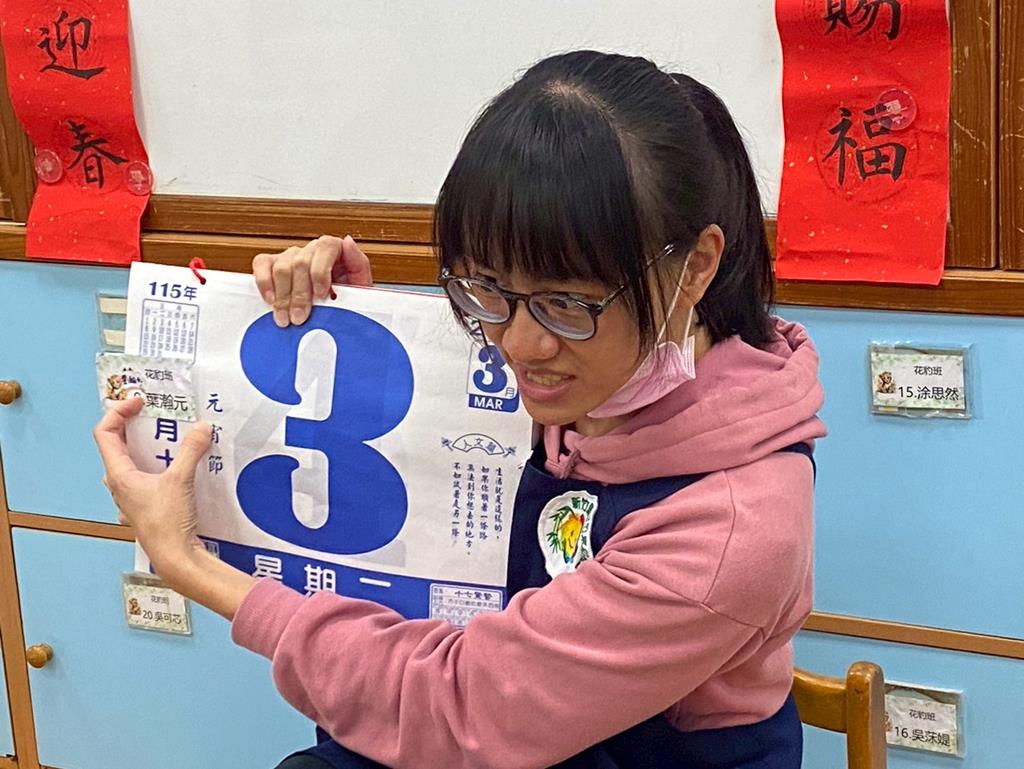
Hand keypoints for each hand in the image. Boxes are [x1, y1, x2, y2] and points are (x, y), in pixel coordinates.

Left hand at [94, 397, 211, 586]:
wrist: (177, 558)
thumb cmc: (168, 524)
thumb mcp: (181, 480)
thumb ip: (191, 450)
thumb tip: (201, 428)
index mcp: (120, 475)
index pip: (106, 433)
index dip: (118, 412)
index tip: (138, 403)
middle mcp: (120, 486)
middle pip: (116, 448)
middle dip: (132, 428)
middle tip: (150, 417)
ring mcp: (130, 499)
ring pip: (128, 466)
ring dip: (143, 449)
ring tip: (165, 441)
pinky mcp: (144, 508)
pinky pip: (143, 481)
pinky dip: (154, 469)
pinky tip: (173, 471)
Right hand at [252, 235, 372, 327]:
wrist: (338, 313)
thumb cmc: (349, 299)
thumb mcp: (361, 285)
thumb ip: (358, 264)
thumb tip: (347, 241)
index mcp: (334, 249)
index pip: (326, 247)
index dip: (321, 272)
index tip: (322, 295)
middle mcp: (311, 250)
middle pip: (300, 263)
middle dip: (299, 294)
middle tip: (299, 318)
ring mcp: (291, 256)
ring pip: (282, 268)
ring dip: (283, 297)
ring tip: (286, 318)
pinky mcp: (273, 264)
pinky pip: (262, 264)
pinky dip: (264, 282)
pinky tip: (271, 300)